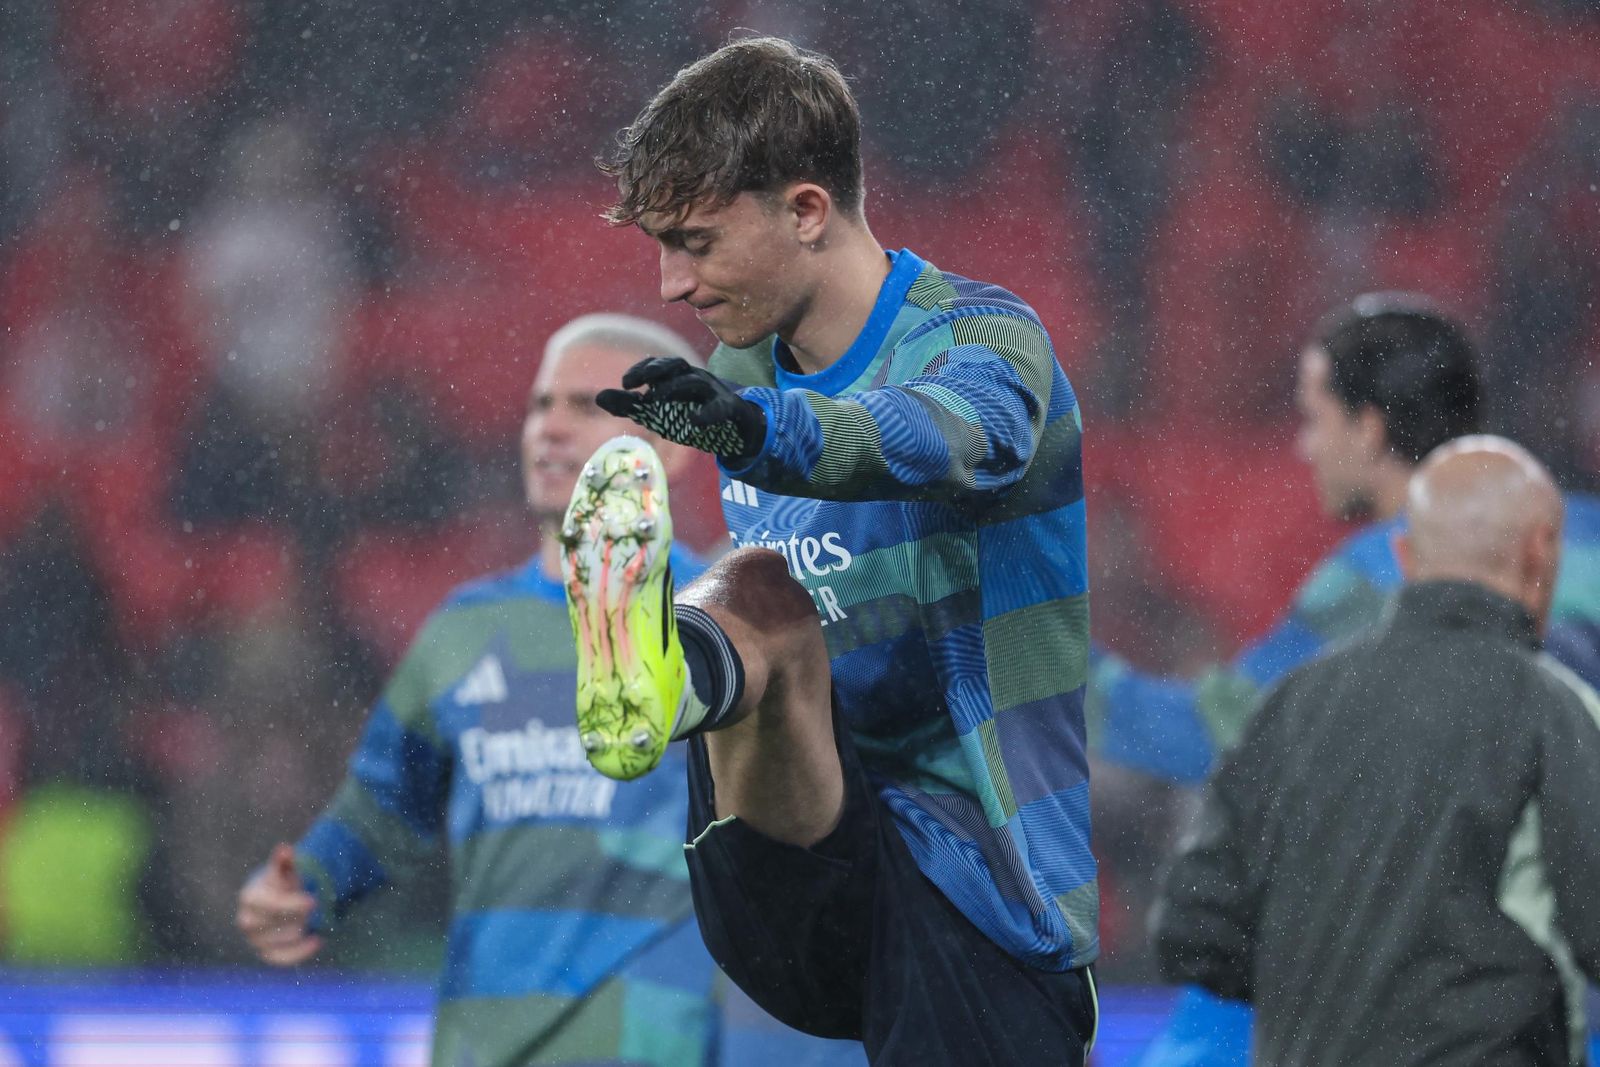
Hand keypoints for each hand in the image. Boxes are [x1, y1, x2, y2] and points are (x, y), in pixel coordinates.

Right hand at [236, 843, 322, 965]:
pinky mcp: (266, 954)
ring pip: (283, 939)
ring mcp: (254, 939)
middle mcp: (246, 920)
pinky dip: (301, 951)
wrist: (280, 901)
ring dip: (301, 928)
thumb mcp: (285, 871)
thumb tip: (285, 848)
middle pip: (276, 923)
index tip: (313, 902)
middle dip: (298, 915)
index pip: (268, 905)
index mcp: (249, 897)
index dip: (291, 905)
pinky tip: (317, 939)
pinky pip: (282, 959)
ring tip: (310, 918)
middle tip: (312, 906)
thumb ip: (284, 862)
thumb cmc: (283, 884)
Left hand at [597, 357, 765, 460]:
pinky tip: (694, 422)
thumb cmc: (691, 414)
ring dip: (674, 388)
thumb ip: (630, 406)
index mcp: (677, 377)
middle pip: (675, 365)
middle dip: (653, 370)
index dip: (641, 370)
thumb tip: (599, 397)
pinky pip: (719, 407)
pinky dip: (707, 413)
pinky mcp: (729, 408)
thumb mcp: (658, 412)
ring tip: (655, 400)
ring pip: (695, 382)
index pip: (658, 365)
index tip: (625, 384)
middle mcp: (694, 378)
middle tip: (631, 384)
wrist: (734, 429)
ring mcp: (713, 391)